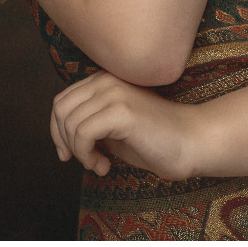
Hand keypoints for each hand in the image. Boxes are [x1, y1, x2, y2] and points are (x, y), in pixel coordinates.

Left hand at [50, 71, 196, 179]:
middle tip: (86, 160)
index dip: (58, 132)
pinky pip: (83, 133)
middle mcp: (106, 80)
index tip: (70, 155)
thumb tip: (60, 136)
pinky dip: (86, 156)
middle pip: (60, 109)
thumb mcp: (112, 128)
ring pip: (70, 123)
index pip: (61, 101)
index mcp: (104, 80)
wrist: (189, 142)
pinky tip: (105, 166)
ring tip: (100, 164)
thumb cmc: (152, 139)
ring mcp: (114, 92)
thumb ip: (89, 122)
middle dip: (64, 141)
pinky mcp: (122, 110)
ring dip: (79, 153)